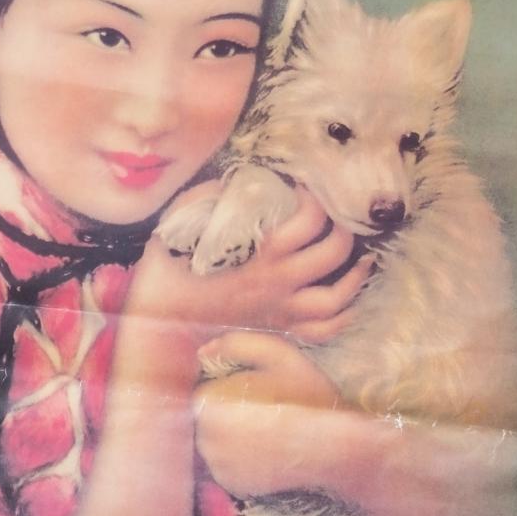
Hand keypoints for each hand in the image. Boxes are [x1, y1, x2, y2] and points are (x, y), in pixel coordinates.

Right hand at [128, 189, 371, 346]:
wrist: (155, 331)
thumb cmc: (163, 281)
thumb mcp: (171, 233)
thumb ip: (198, 203)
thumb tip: (227, 183)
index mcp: (258, 261)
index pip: (306, 222)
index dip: (312, 198)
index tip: (300, 186)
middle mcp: (278, 288)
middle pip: (334, 254)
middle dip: (341, 227)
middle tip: (331, 215)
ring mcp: (283, 314)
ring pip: (339, 299)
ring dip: (356, 276)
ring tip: (361, 257)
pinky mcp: (280, 332)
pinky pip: (325, 331)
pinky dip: (344, 315)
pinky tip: (347, 298)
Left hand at [192, 330, 368, 502]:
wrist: (334, 450)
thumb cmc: (307, 398)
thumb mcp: (278, 355)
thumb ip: (236, 344)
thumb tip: (203, 353)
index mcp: (209, 406)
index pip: (203, 394)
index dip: (226, 389)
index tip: (251, 391)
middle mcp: (206, 440)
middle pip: (205, 419)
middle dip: (226, 413)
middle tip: (261, 409)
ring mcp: (218, 467)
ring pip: (214, 443)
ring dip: (232, 436)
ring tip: (265, 429)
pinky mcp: (233, 485)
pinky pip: (226, 466)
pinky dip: (241, 458)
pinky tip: (265, 450)